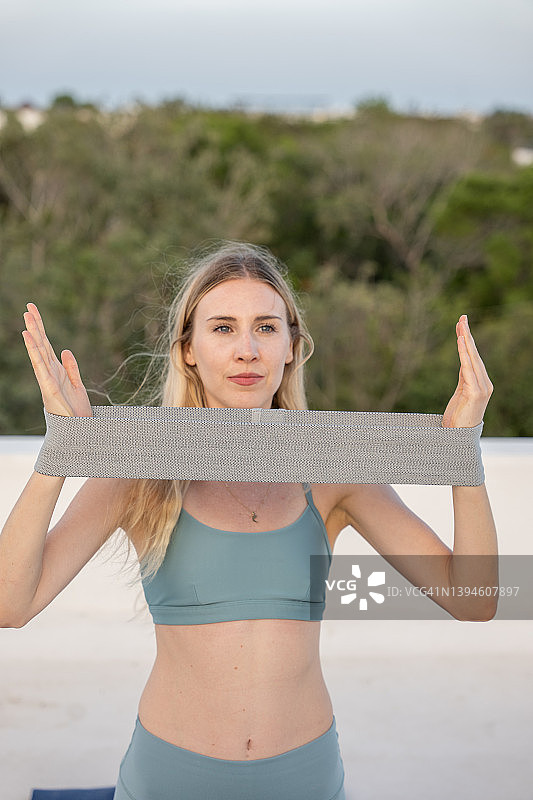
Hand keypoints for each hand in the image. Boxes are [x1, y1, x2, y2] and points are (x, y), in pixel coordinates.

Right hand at [22, 302, 92, 416]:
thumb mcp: (77, 385)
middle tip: (29, 307)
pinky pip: (40, 366)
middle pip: (41, 345)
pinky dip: (34, 351)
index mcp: (57, 371)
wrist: (79, 432)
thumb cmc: (76, 413)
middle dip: (36, 326)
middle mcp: (50, 373)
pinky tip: (29, 338)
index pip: (47, 345)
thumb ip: (72, 368)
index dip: (41, 329)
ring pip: (39, 353)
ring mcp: (47, 379)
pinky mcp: (49, 387)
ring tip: (27, 318)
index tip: (34, 312)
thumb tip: (65, 349)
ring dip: (33, 335)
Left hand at [442, 315, 492, 427]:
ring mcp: (481, 388)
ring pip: (472, 359)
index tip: (462, 325)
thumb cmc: (458, 418)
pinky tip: (461, 342)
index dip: (468, 341)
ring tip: (461, 325)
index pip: (473, 357)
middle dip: (467, 335)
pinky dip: (464, 354)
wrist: (458, 438)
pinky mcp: (475, 393)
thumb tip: (463, 361)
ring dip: (466, 341)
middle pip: (474, 354)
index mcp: (481, 383)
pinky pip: (468, 369)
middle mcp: (485, 383)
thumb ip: (464, 378)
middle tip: (462, 317)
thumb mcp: (460, 393)